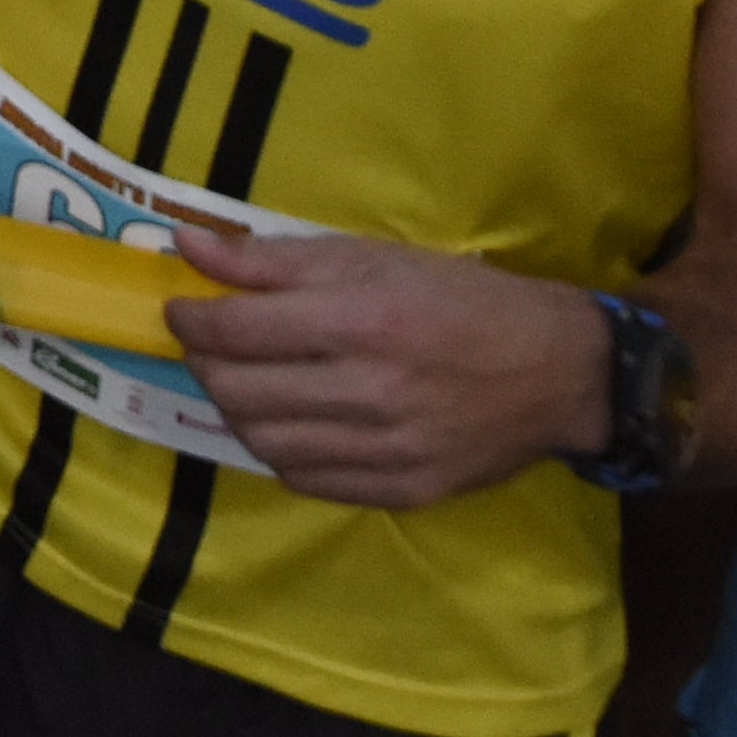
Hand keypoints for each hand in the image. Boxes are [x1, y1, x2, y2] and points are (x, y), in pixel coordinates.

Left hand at [156, 227, 620, 511]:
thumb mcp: (371, 258)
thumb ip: (273, 259)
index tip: (180, 309)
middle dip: (206, 366)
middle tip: (209, 348)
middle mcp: (372, 391)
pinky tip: (291, 423)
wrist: (556, 370)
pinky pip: (309, 480)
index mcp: (364, 320)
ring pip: (267, 443)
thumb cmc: (459, 300)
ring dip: (238, 411)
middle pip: (243, 392)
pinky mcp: (404, 491)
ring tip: (245, 385)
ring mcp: (388, 450)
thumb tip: (188, 245)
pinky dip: (282, 452)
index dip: (192, 321)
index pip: (239, 332)